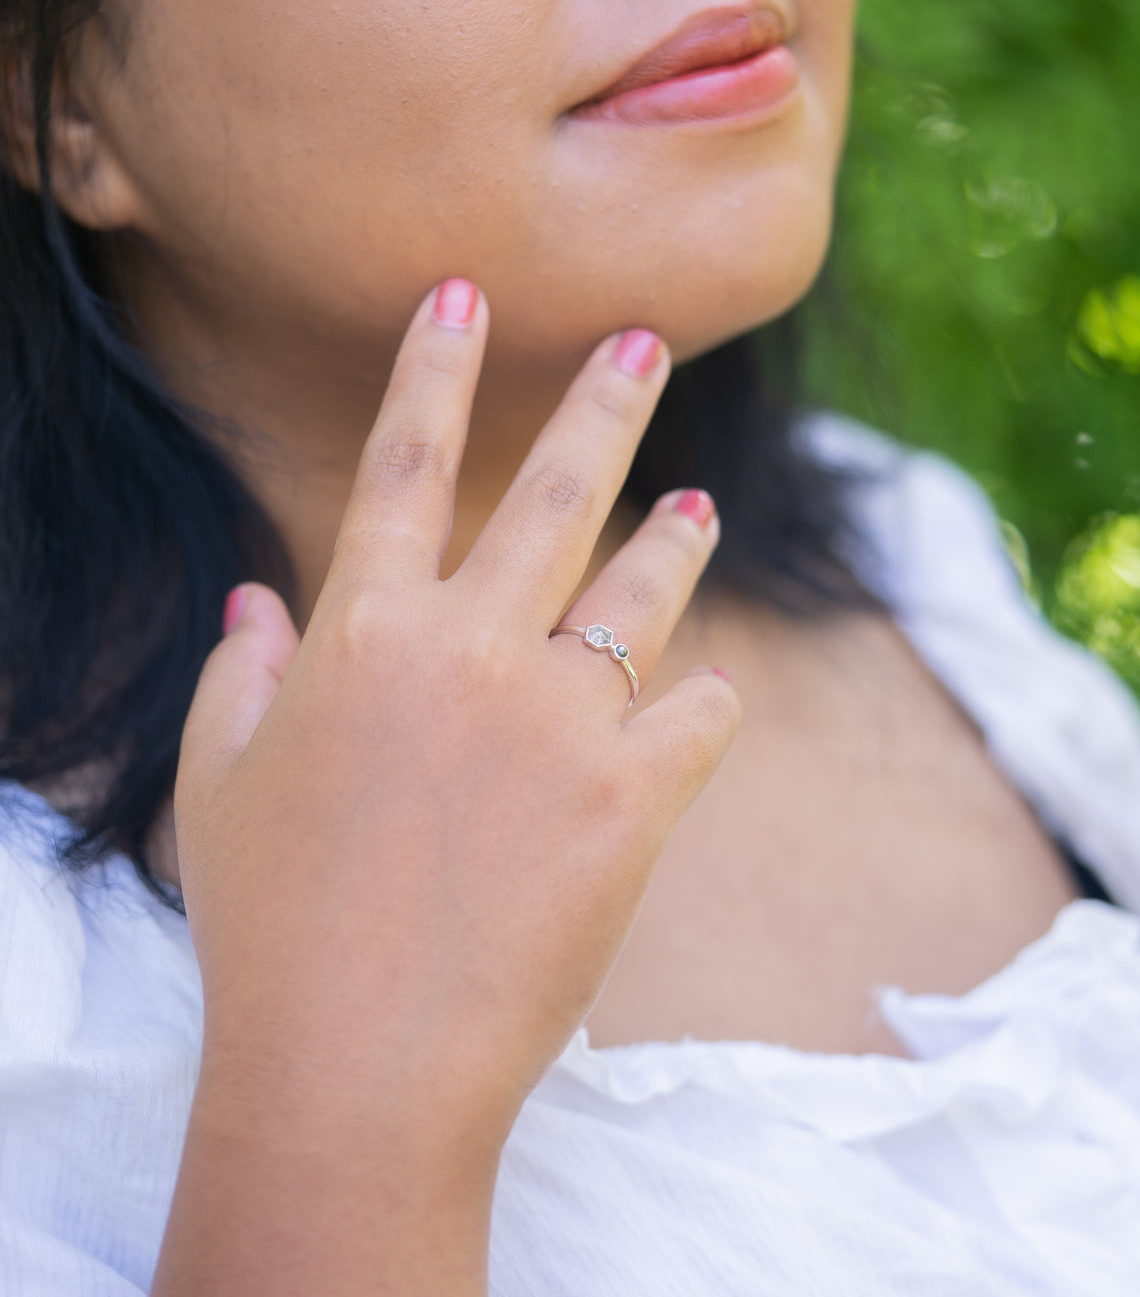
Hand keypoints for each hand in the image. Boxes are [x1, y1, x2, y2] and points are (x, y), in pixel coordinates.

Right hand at [156, 282, 739, 1293]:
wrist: (357, 1067)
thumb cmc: (270, 927)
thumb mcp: (221, 786)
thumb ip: (241, 677)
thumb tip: (254, 605)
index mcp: (362, 633)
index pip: (401, 462)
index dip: (435, 366)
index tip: (467, 289)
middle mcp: (469, 647)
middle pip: (551, 491)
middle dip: (604, 403)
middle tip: (648, 342)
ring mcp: (562, 715)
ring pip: (645, 586)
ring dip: (677, 537)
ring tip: (700, 505)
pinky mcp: (637, 794)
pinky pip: (702, 711)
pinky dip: (702, 704)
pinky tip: (700, 705)